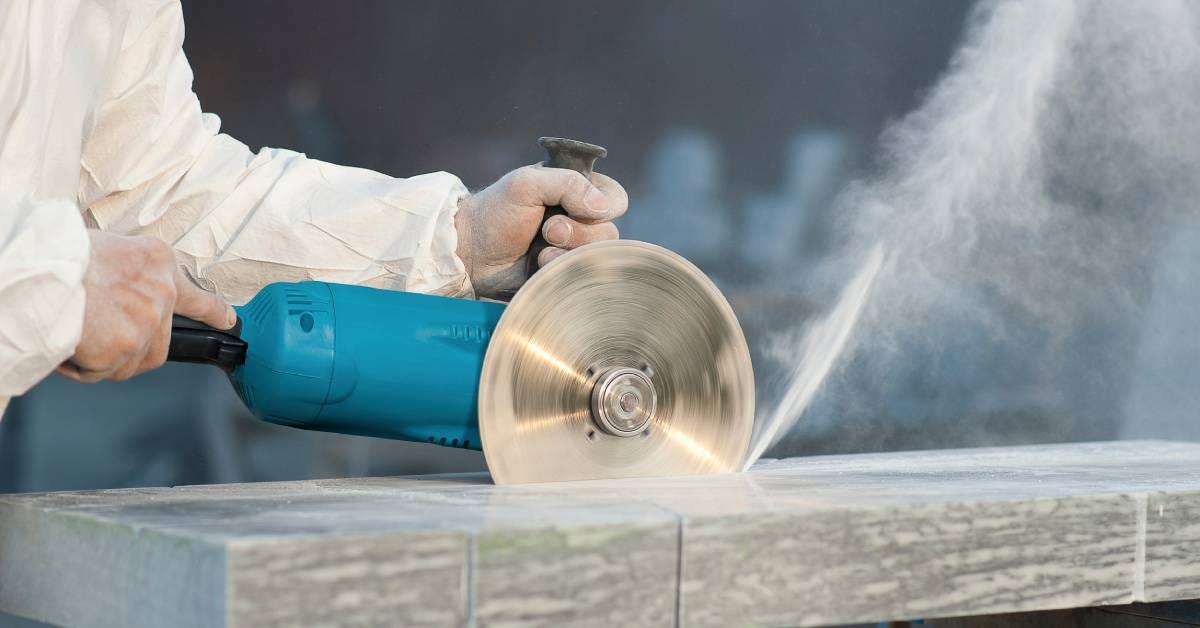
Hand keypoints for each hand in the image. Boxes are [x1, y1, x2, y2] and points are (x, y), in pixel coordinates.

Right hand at [57, 231, 235, 382]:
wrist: (40, 271)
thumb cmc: (60, 254)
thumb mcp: (106, 247)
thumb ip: (127, 274)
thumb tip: (119, 294)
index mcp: (157, 260)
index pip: (195, 293)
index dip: (213, 311)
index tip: (228, 320)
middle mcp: (161, 292)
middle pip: (157, 339)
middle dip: (132, 347)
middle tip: (107, 344)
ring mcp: (147, 322)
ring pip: (132, 360)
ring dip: (106, 359)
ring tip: (76, 337)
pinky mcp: (126, 347)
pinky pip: (103, 372)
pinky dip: (82, 367)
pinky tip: (67, 346)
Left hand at [455, 164, 627, 297]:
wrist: (469, 253)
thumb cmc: (494, 213)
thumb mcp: (526, 184)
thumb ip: (567, 183)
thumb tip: (602, 206)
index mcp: (576, 190)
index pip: (616, 199)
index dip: (602, 207)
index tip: (570, 208)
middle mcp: (580, 219)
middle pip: (610, 233)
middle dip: (577, 234)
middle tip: (546, 231)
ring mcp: (573, 249)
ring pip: (598, 257)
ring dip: (568, 254)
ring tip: (540, 251)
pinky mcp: (564, 272)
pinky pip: (582, 277)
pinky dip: (561, 271)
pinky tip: (539, 266)